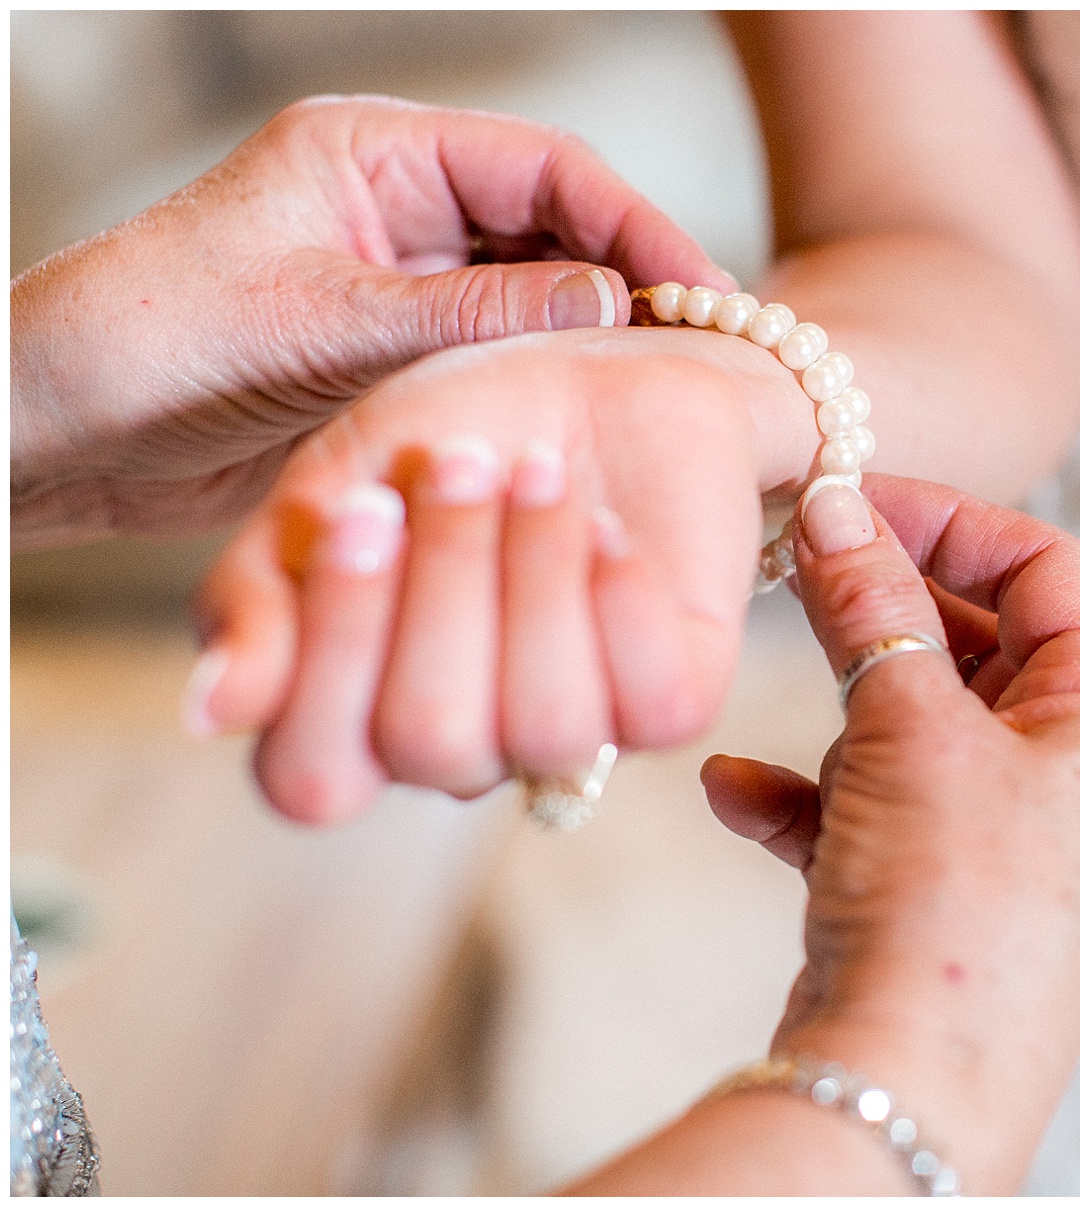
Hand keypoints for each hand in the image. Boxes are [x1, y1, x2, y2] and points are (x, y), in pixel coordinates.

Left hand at [11, 94, 732, 547]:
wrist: (51, 428)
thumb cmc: (144, 345)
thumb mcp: (316, 326)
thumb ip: (467, 317)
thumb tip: (614, 304)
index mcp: (373, 153)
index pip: (544, 168)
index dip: (637, 224)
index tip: (703, 292)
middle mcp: (396, 206)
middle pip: (554, 227)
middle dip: (631, 282)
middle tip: (705, 353)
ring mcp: (397, 281)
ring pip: (534, 296)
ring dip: (591, 340)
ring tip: (658, 396)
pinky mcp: (390, 352)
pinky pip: (494, 356)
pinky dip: (541, 382)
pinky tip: (582, 420)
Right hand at [189, 325, 818, 824]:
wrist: (603, 369)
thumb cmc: (457, 431)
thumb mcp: (337, 483)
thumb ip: (264, 594)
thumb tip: (208, 712)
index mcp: (363, 718)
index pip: (314, 778)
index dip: (334, 655)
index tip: (361, 506)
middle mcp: (467, 746)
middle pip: (432, 742)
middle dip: (446, 585)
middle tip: (462, 463)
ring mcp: (577, 732)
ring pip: (547, 725)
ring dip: (537, 579)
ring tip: (541, 471)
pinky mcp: (675, 700)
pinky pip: (652, 705)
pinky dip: (621, 598)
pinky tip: (607, 523)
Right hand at [690, 474, 1079, 1192]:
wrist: (909, 1086)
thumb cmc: (951, 905)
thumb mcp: (912, 730)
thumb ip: (874, 608)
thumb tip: (838, 507)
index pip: (1050, 569)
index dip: (951, 522)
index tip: (853, 499)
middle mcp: (1077, 775)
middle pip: (984, 640)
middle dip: (887, 606)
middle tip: (800, 562)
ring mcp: (1009, 835)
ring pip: (922, 722)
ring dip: (845, 697)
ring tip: (776, 667)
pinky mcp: (939, 888)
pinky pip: (873, 806)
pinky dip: (808, 790)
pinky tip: (733, 789)